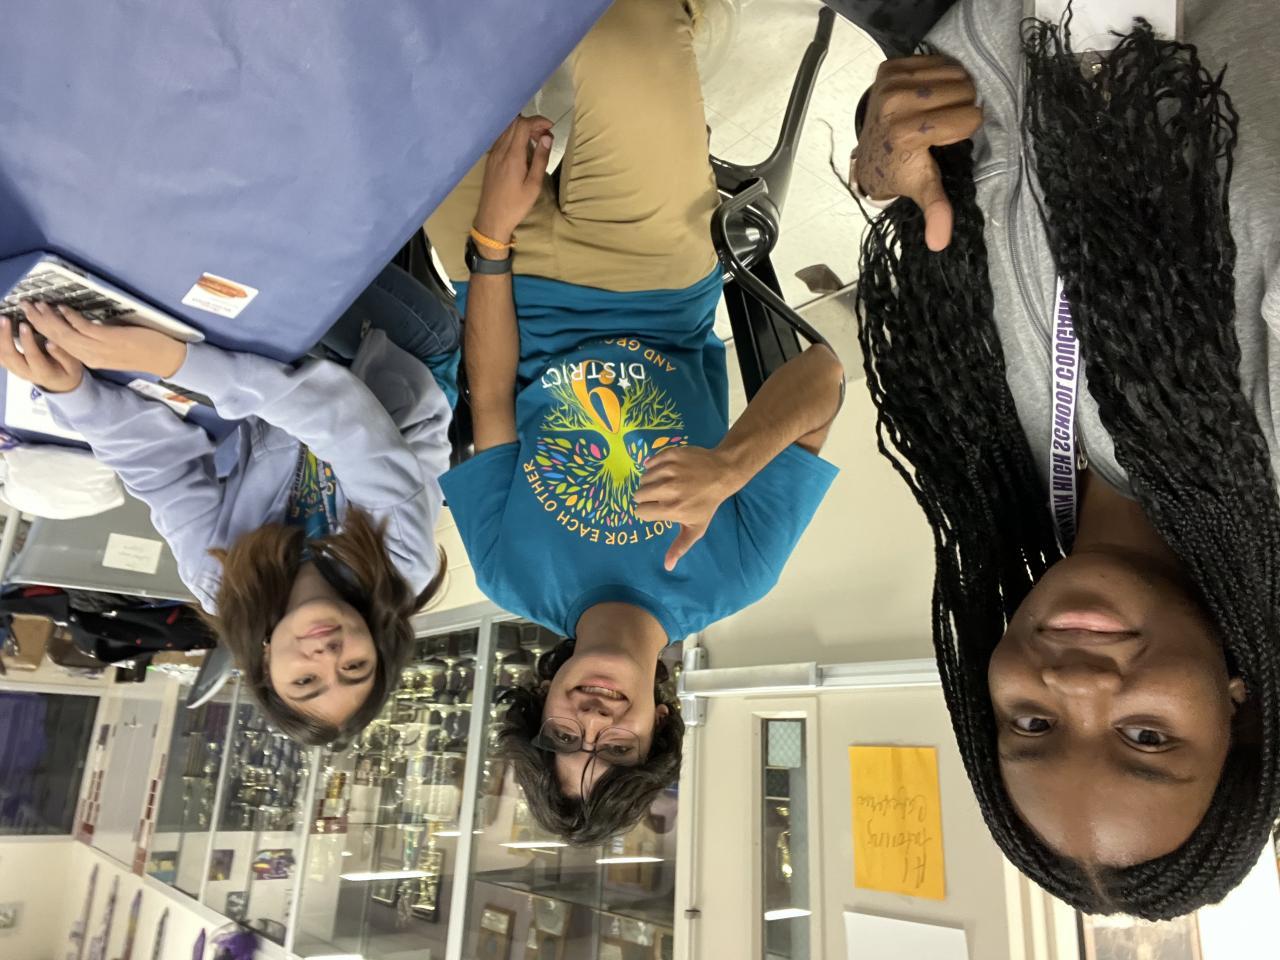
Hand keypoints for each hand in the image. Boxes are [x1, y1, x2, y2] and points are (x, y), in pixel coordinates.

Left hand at [0, 314, 83, 392]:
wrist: (60, 384)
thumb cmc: (67, 371)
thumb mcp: (73, 366)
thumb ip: (63, 355)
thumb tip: (51, 342)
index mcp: (43, 372)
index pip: (32, 356)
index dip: (27, 341)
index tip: (25, 325)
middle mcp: (26, 372)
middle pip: (10, 357)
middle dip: (5, 337)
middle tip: (5, 319)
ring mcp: (16, 370)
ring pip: (1, 357)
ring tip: (1, 322)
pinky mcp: (11, 366)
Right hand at [20, 302, 186, 377]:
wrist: (165, 358)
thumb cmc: (142, 350)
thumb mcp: (113, 349)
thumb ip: (97, 340)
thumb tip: (81, 324)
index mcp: (90, 359)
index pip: (59, 345)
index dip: (43, 331)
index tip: (31, 318)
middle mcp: (91, 356)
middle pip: (57, 339)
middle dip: (38, 322)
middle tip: (26, 306)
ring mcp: (99, 349)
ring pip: (66, 334)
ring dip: (50, 318)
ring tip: (37, 305)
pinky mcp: (109, 339)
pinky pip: (83, 327)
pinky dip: (71, 317)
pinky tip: (63, 308)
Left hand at [473, 115, 554, 245]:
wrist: (492, 219)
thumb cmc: (516, 205)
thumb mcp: (534, 185)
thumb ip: (540, 159)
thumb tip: (547, 137)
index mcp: (512, 156)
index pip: (523, 125)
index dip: (538, 121)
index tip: (550, 127)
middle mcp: (500, 151)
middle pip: (514, 123)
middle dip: (532, 124)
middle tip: (545, 136)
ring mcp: (493, 154)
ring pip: (507, 129)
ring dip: (523, 129)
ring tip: (536, 141)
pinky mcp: (490, 159)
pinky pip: (502, 138)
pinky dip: (514, 136)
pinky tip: (523, 149)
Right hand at [634, 446, 738, 570]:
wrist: (722, 473)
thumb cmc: (707, 503)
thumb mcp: (696, 527)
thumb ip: (679, 546)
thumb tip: (667, 567)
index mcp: (671, 509)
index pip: (641, 511)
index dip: (648, 511)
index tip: (658, 509)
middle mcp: (667, 489)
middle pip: (639, 494)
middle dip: (646, 496)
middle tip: (661, 496)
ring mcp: (668, 470)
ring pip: (643, 478)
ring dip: (650, 481)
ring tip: (666, 483)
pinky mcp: (669, 455)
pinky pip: (649, 462)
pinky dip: (654, 466)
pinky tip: (667, 471)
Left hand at [852, 55, 982, 251]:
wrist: (870, 151)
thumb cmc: (901, 169)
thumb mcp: (921, 188)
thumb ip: (935, 210)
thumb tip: (940, 244)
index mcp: (908, 134)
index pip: (968, 118)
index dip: (966, 129)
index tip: (947, 140)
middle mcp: (896, 104)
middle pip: (964, 91)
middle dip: (962, 108)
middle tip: (943, 124)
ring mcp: (890, 83)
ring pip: (955, 73)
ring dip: (954, 91)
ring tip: (936, 110)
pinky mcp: (889, 68)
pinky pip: (938, 60)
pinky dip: (940, 76)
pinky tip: (926, 96)